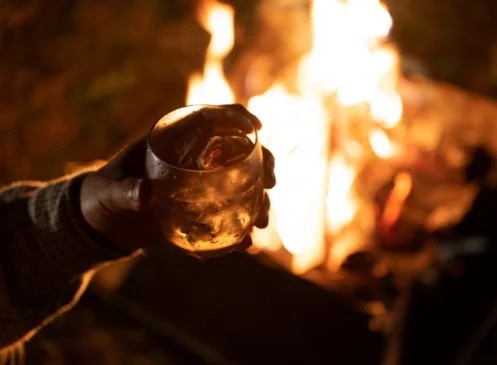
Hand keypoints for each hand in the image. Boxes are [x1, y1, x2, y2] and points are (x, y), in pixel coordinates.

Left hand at [80, 104, 274, 253]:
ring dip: (258, 200)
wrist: (106, 223)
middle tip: (272, 182)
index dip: (237, 117)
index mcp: (173, 138)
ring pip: (240, 183)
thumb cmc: (105, 195)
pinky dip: (238, 229)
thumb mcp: (111, 191)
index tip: (257, 127)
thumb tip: (146, 194)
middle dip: (262, 162)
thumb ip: (126, 191)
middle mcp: (194, 158)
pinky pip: (226, 214)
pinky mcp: (200, 209)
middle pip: (237, 150)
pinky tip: (245, 244)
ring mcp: (201, 184)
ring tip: (262, 221)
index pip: (211, 118)